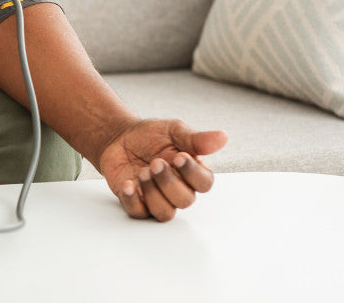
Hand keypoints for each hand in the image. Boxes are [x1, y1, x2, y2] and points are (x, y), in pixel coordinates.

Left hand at [97, 119, 226, 221]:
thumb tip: (222, 137)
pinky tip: (128, 184)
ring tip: (142, 172)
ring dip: (153, 193)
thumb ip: (196, 139)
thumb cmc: (152, 135)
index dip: (192, 173)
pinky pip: (138, 213)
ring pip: (164, 212)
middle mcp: (177, 189)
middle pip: (184, 200)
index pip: (204, 183)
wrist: (120, 136)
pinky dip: (133, 201)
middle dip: (169, 182)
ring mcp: (157, 198)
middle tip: (155, 163)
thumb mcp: (174, 131)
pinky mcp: (136, 202)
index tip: (178, 157)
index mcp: (192, 172)